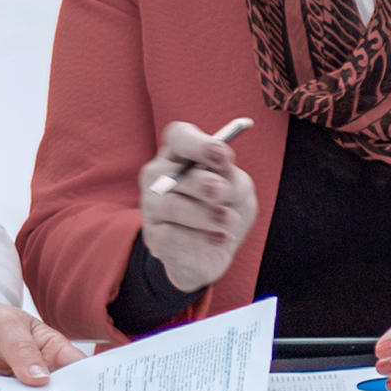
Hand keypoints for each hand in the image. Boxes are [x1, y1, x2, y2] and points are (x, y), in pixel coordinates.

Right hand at [139, 122, 257, 291]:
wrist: (212, 253)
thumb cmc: (224, 209)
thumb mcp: (239, 191)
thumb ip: (234, 181)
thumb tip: (224, 183)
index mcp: (181, 155)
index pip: (179, 137)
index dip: (198, 144)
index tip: (221, 155)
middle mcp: (159, 175)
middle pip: (173, 173)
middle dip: (201, 182)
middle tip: (223, 192)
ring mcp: (152, 206)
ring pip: (172, 206)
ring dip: (205, 214)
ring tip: (230, 221)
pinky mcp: (154, 236)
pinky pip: (172, 236)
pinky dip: (201, 239)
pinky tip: (222, 240)